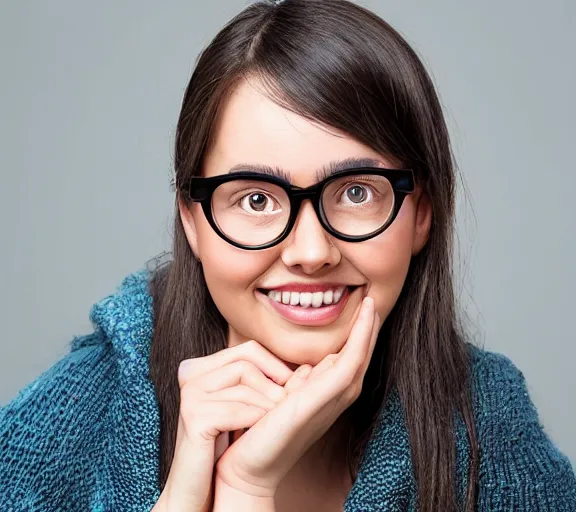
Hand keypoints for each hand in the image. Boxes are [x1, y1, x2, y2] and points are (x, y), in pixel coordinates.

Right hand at [154, 340, 293, 510]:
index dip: (276, 366)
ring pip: (246, 380)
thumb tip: (307, 367)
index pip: (248, 349)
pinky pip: (239, 408)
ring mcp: (191, 393)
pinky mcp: (193, 416)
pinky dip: (256, 420)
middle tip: (286, 404)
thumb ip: (263, 382)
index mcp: (201, 367)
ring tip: (272, 421)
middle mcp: (191, 373)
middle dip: (275, 380)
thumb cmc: (226, 447)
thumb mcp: (244, 408)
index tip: (291, 387)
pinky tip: (256, 434)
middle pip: (247, 359)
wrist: (201, 490)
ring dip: (267, 403)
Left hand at [214, 296, 379, 497]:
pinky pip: (349, 361)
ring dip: (367, 330)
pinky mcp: (322, 398)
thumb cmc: (260, 432)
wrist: (247, 466)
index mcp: (326, 397)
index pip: (348, 360)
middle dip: (368, 330)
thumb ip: (299, 382)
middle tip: (372, 300)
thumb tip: (306, 368)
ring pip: (359, 357)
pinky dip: (360, 338)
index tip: (361, 310)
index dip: (357, 336)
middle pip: (359, 358)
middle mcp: (334, 399)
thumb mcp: (284, 399)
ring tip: (370, 304)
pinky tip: (363, 317)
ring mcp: (331, 400)